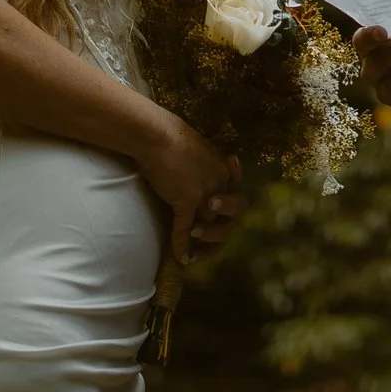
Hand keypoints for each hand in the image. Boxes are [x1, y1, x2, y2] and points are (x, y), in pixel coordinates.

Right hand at [137, 116, 243, 264]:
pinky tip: (180, 258)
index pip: (235, 199)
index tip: (213, 223)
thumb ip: (197, 170)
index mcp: (224, 169)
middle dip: (221, 232)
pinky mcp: (188, 200)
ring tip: (193, 246)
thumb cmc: (166, 138)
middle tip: (203, 239)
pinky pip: (185, 230)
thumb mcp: (192, 153)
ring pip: (212, 225)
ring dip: (204, 241)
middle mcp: (220, 181)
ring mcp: (205, 191)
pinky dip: (182, 246)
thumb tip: (186, 184)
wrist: (154, 133)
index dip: (226, 216)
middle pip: (234, 215)